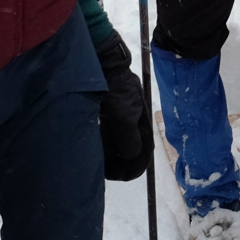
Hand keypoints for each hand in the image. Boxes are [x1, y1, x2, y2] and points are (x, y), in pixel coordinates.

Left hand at [92, 32, 153, 180]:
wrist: (103, 62)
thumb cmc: (114, 88)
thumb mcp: (123, 115)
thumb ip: (129, 138)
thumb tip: (131, 157)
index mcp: (141, 121)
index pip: (144, 151)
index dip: (135, 167)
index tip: (122, 178)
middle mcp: (133, 119)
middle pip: (132, 149)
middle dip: (122, 165)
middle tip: (108, 175)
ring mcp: (121, 114)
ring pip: (119, 142)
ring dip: (113, 156)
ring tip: (101, 166)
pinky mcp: (109, 110)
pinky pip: (109, 134)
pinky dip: (105, 145)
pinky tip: (96, 150)